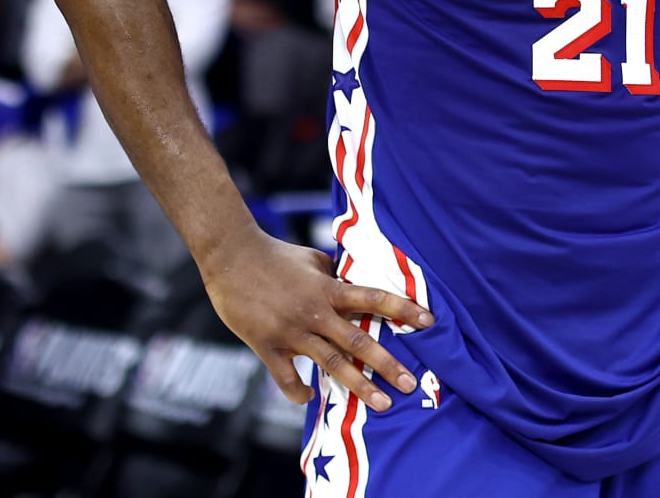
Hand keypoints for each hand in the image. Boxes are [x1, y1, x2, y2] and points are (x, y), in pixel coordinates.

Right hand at [201, 225, 432, 410]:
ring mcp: (292, 331)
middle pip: (359, 340)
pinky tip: (308, 397)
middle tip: (411, 385)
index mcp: (328, 287)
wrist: (231, 257)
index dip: (403, 308)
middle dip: (387, 364)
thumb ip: (334, 276)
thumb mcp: (313, 259)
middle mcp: (315, 311)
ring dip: (358, 386)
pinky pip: (287, 378)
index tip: (429, 322)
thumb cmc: (274, 254)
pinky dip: (299, 391)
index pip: (374, 298)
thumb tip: (353, 282)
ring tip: (381, 404)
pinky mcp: (267, 346)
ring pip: (331, 363)